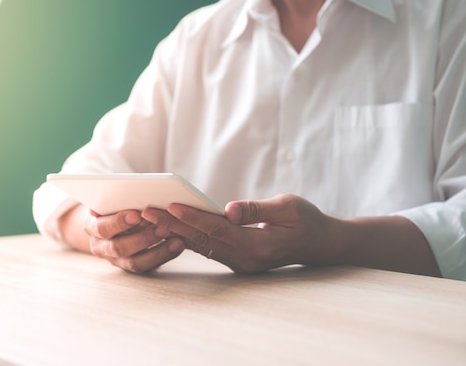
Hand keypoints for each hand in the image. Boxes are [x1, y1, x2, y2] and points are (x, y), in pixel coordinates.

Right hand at [72, 206, 184, 272]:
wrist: (112, 226)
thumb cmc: (115, 208)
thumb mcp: (112, 202)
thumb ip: (119, 200)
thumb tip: (133, 192)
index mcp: (92, 227)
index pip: (103, 227)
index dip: (119, 222)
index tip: (137, 214)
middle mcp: (101, 247)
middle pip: (119, 248)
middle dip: (143, 238)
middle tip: (163, 227)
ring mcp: (116, 261)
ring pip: (135, 262)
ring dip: (157, 250)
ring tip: (176, 239)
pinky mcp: (132, 267)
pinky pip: (148, 267)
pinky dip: (164, 256)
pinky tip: (178, 245)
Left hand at [141, 193, 334, 273]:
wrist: (320, 245)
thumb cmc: (307, 220)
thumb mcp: (289, 208)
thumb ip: (258, 209)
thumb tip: (231, 209)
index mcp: (257, 246)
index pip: (217, 230)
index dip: (194, 217)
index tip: (171, 204)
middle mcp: (245, 259)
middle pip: (202, 240)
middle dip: (172, 225)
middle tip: (145, 212)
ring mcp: (240, 262)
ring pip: (200, 245)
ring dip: (174, 231)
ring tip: (149, 219)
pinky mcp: (237, 259)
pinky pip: (207, 248)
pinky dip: (187, 237)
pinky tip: (170, 227)